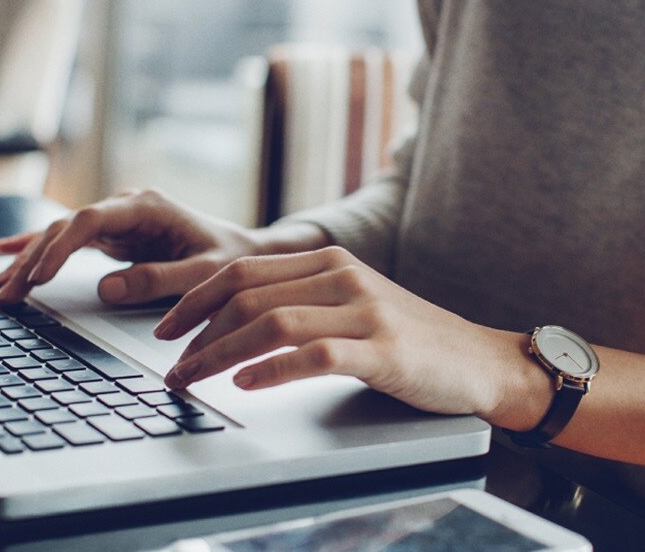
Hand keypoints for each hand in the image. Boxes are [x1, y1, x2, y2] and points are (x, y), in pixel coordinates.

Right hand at [0, 189, 264, 304]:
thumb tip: (106, 289)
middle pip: (66, 228)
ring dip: (29, 260)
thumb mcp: (203, 273)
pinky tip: (6, 251)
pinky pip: (69, 241)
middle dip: (33, 260)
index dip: (60, 247)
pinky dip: (39, 248)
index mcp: (147, 207)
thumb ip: (159, 280)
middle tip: (7, 294)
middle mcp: (127, 207)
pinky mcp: (114, 236)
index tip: (39, 276)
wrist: (245, 252)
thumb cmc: (230, 260)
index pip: (90, 220)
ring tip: (0, 288)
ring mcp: (118, 220)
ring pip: (61, 235)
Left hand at [157, 246, 551, 425]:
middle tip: (171, 365)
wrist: (478, 360)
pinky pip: (314, 355)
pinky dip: (272, 370)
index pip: (243, 270)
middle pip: (248, 293)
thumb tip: (233, 320)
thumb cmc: (409, 339)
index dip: (195, 299)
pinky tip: (245, 384)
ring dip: (220, 354)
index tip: (166, 329)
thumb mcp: (353, 304)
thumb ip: (303, 300)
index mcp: (330, 261)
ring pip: (272, 323)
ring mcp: (365, 312)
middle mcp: (343, 277)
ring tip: (193, 378)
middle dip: (196, 331)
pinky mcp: (383, 350)